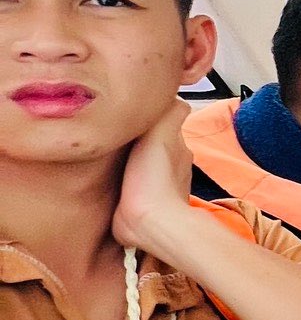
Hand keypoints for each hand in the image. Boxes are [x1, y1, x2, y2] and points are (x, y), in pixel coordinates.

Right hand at [111, 103, 194, 252]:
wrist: (148, 222)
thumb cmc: (155, 177)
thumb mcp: (163, 133)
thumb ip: (171, 113)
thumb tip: (176, 97)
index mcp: (177, 149)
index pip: (165, 126)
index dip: (151, 119)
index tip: (133, 112)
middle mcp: (171, 168)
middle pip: (152, 146)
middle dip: (138, 140)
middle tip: (115, 132)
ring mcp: (155, 187)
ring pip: (140, 165)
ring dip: (127, 161)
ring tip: (107, 153)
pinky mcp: (137, 204)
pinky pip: (128, 188)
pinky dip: (119, 181)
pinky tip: (105, 177)